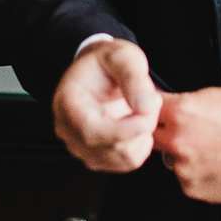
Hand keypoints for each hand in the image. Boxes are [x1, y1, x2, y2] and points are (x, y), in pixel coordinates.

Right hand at [53, 40, 162, 172]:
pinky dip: (140, 145)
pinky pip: (126, 163)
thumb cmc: (105, 62)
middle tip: (153, 100)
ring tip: (145, 109)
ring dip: (142, 137)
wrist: (99, 70)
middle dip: (140, 129)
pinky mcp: (97, 157)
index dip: (121, 131)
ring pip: (121, 159)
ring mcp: (81, 147)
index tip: (145, 120)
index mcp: (67, 102)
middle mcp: (69, 130)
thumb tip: (145, 106)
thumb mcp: (122, 57)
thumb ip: (134, 78)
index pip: (90, 131)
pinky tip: (139, 123)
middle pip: (108, 148)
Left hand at [153, 87, 220, 202]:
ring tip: (209, 149)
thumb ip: (179, 104)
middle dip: (162, 134)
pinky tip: (214, 164)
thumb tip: (160, 107)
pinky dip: (194, 173)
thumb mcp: (209, 95)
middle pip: (151, 138)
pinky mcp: (193, 190)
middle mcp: (176, 142)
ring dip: (181, 155)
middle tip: (184, 131)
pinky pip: (185, 179)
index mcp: (179, 113)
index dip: (150, 111)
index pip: (146, 110)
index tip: (155, 113)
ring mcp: (184, 169)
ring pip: (170, 161)